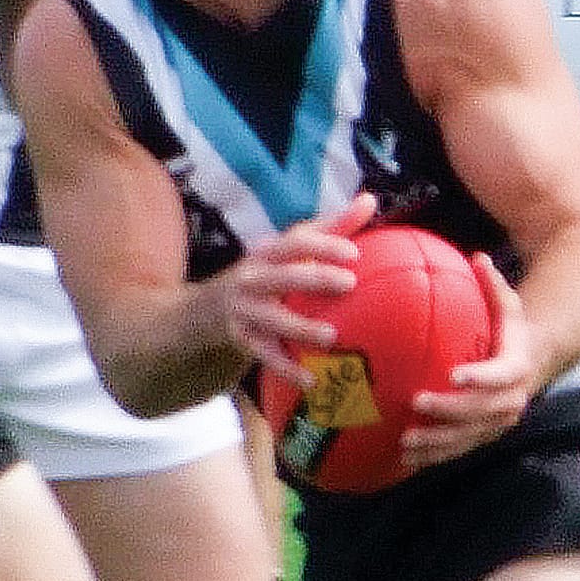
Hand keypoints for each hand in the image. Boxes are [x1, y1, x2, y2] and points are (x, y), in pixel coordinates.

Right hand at [223, 198, 371, 388]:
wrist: (209, 308)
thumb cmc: (269, 272)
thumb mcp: (291, 248)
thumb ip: (332, 227)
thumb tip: (370, 199)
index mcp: (267, 252)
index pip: (294, 242)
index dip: (322, 245)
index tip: (354, 253)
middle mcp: (252, 278)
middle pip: (282, 275)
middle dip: (313, 277)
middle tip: (349, 284)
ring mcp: (245, 309)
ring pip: (271, 318)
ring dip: (299, 328)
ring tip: (331, 337)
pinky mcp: (243, 339)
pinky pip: (265, 355)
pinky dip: (286, 369)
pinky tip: (311, 381)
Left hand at [400, 252, 534, 471]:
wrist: (533, 364)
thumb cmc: (511, 330)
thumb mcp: (509, 305)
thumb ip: (494, 284)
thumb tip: (479, 257)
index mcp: (516, 367)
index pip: (502, 374)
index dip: (480, 377)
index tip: (454, 374)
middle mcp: (512, 400)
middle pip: (482, 411)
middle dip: (450, 410)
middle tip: (417, 402)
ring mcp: (498, 423)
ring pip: (469, 437)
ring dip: (438, 442)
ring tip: (406, 440)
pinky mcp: (484, 436)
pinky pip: (459, 450)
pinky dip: (434, 456)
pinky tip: (405, 459)